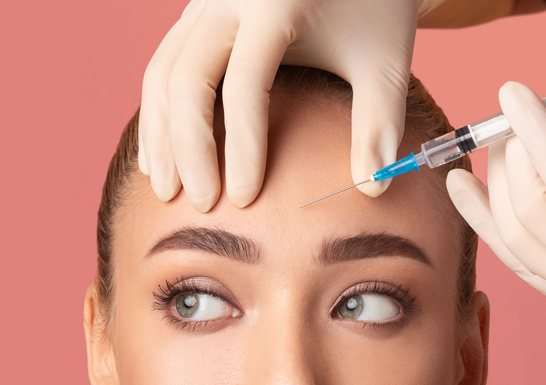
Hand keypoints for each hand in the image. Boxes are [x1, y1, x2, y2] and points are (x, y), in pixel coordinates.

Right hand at [139, 0, 418, 210]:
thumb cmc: (375, 12)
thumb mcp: (384, 62)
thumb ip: (380, 122)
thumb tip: (373, 187)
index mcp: (276, 3)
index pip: (245, 85)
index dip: (241, 148)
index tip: (244, 200)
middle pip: (186, 79)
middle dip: (189, 148)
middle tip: (202, 204)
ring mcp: (206, 2)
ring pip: (163, 71)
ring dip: (161, 134)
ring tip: (169, 190)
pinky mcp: (198, 12)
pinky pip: (165, 63)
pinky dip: (160, 113)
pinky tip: (166, 156)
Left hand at [446, 46, 545, 348]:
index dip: (535, 129)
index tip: (512, 93)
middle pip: (532, 213)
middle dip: (510, 159)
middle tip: (509, 121)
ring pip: (513, 245)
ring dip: (491, 192)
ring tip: (490, 150)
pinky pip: (520, 265)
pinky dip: (493, 226)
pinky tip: (475, 192)